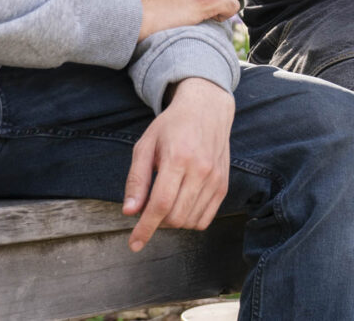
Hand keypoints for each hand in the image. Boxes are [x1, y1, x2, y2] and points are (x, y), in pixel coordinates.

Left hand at [123, 77, 234, 250]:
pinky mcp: (223, 184)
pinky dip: (189, 221)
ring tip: (165, 203)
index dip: (145, 228)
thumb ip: (137, 180)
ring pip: (190, 221)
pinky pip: (206, 218)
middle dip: (156, 223)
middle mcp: (200, 170)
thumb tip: (129, 211)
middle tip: (148, 208)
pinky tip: (181, 205)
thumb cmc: (172, 126)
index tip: (134, 244)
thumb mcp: (145, 145)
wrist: (207, 109)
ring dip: (172, 222)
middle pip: (175, 217)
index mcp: (178, 159)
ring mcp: (215, 178)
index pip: (160, 204)